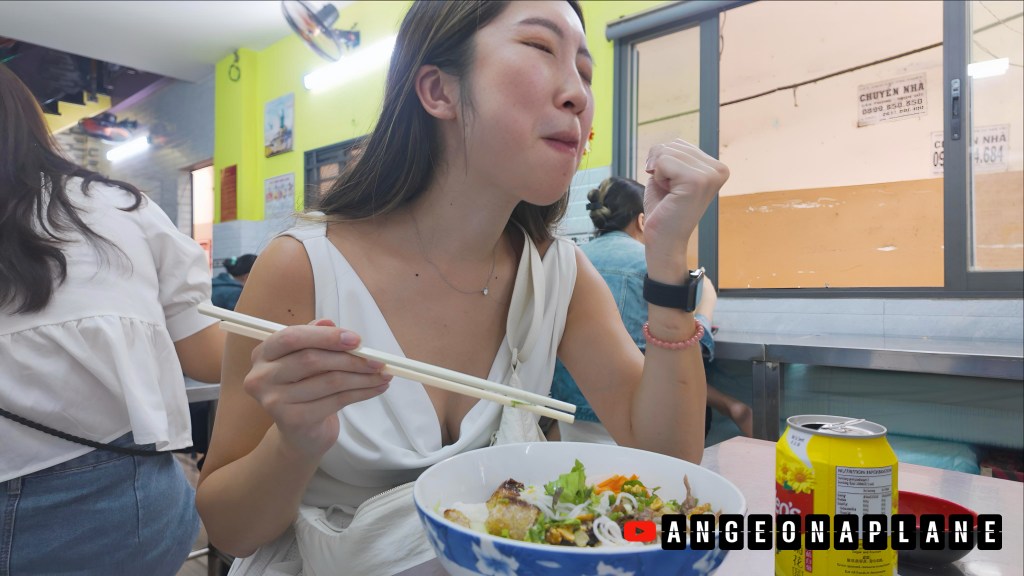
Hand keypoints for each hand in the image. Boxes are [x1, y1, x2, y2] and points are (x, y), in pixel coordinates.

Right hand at [242, 319, 391, 458]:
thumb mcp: (308, 359)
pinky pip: (336, 401)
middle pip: (311, 360)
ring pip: (328, 381)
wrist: (301, 433)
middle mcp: (262, 376)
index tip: (356, 340)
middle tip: (377, 360)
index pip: (292, 337)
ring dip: (362, 377)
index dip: (326, 337)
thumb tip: (329, 323)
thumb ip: (315, 338)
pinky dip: (362, 393)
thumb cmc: (305, 388)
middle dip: (350, 359)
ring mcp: (274, 401)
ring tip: (383, 375)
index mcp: (263, 353)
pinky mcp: (292, 420)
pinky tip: (377, 388)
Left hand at [642, 139, 728, 278]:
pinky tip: (668, 195)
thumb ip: (671, 155)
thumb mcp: (669, 174)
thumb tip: (662, 146)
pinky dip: (657, 178)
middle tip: (669, 192)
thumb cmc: (664, 209)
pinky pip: (662, 162)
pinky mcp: (697, 181)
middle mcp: (719, 169)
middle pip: (672, 145)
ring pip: (665, 152)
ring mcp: (710, 175)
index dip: (663, 164)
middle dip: (659, 167)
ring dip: (658, 174)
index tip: (673, 187)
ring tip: (670, 194)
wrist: (664, 240)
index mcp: (716, 167)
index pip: (678, 144)